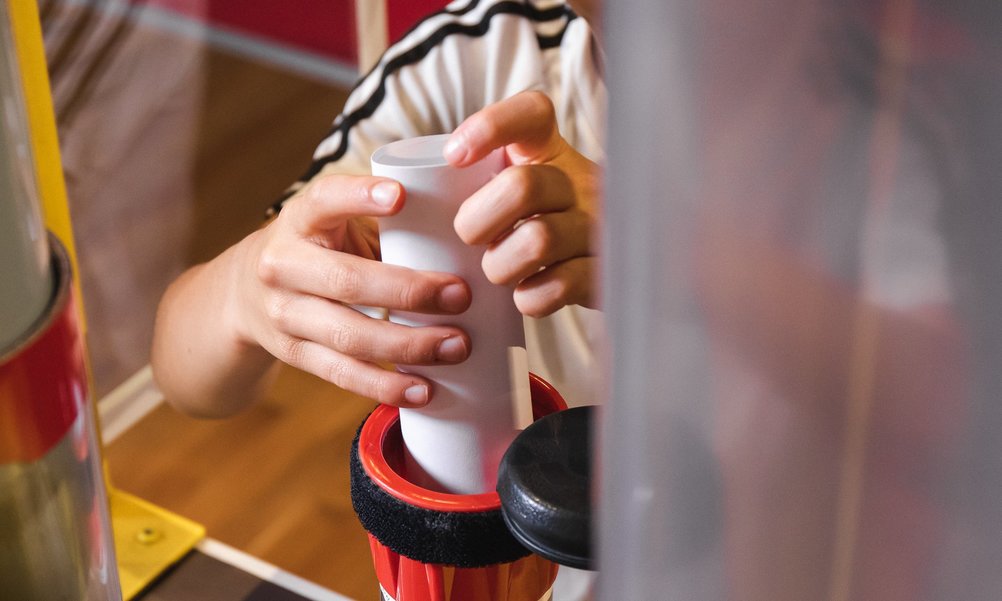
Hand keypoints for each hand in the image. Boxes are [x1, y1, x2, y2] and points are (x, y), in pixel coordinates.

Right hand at [236, 173, 471, 405]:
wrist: (243, 295)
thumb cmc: (318, 250)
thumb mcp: (335, 224)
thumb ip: (384, 227)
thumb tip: (473, 235)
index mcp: (300, 219)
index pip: (325, 199)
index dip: (360, 197)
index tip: (400, 195)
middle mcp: (283, 265)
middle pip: (348, 282)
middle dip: (409, 292)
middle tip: (461, 295)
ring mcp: (285, 314)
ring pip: (349, 336)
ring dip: (408, 345)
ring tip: (456, 346)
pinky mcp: (293, 354)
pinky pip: (342, 374)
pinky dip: (386, 386)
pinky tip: (423, 390)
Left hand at [444, 91, 600, 316]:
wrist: (610, 270)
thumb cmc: (533, 227)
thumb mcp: (515, 190)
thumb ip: (477, 180)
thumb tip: (394, 193)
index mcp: (551, 152)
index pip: (533, 112)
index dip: (491, 126)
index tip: (454, 156)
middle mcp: (579, 181)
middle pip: (523, 185)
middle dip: (479, 219)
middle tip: (467, 237)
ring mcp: (595, 226)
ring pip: (539, 239)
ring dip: (501, 264)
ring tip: (494, 272)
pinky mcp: (601, 272)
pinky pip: (560, 284)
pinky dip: (531, 297)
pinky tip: (523, 296)